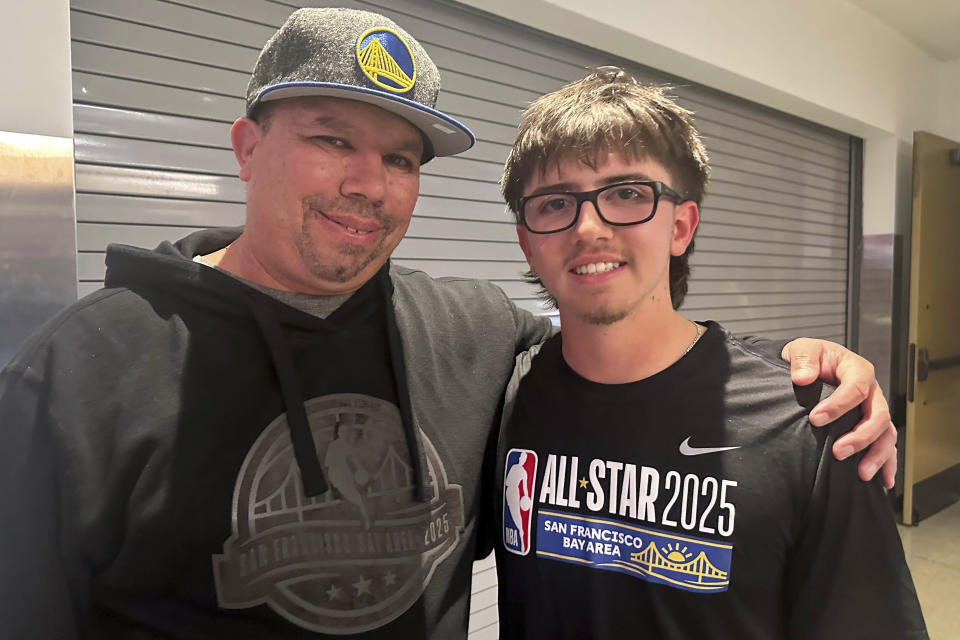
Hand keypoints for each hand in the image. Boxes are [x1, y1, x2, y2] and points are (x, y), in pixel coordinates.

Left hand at [781, 338, 895, 488]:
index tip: (815, 419)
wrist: (807, 367)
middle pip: (877, 415)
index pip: (856, 388)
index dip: (838, 405)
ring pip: (885, 434)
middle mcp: (871, 392)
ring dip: (877, 455)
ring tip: (861, 473)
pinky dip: (887, 464)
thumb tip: (802, 377)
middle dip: (861, 436)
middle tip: (838, 452)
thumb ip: (803, 359)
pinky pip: (885, 445)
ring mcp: (873, 410)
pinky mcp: (869, 426)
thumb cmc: (808, 358)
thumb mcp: (802, 349)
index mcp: (856, 369)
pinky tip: (882, 482)